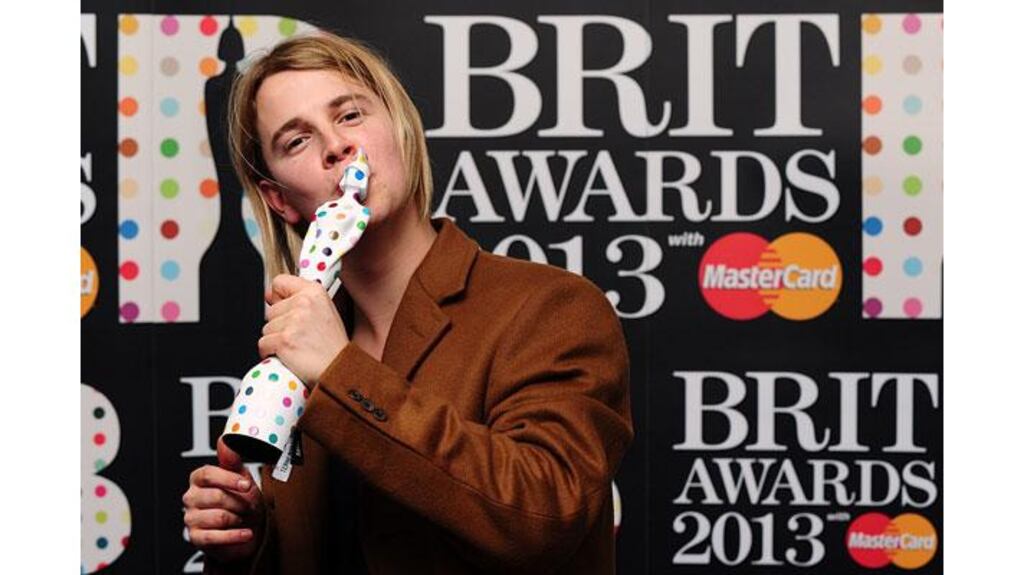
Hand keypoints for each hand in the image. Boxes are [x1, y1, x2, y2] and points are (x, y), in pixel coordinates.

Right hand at [183, 438, 264, 563]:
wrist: (246, 528)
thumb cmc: (242, 500)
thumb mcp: (240, 477)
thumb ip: (231, 459)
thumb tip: (224, 440)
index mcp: (199, 479)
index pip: (207, 474)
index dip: (228, 479)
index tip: (246, 485)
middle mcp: (191, 497)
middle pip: (216, 497)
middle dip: (239, 502)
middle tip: (248, 505)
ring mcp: (191, 518)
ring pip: (218, 517)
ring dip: (238, 518)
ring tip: (243, 518)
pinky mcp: (196, 537)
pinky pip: (215, 537)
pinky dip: (235, 536)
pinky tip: (246, 533)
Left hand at [260, 274, 349, 385]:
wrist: (339, 370)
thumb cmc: (332, 345)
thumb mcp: (325, 311)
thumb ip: (300, 300)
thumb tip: (269, 296)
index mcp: (315, 291)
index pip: (279, 282)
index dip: (280, 298)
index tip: (286, 309)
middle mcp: (304, 303)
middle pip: (271, 310)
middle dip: (280, 325)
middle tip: (300, 335)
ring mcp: (293, 321)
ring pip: (266, 328)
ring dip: (276, 340)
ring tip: (297, 346)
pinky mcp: (283, 340)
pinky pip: (263, 344)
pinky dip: (271, 353)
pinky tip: (288, 355)